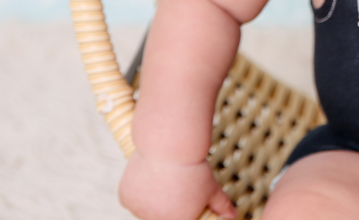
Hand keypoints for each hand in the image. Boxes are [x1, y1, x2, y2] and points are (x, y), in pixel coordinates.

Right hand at [119, 151, 235, 219]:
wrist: (169, 146)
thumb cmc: (194, 168)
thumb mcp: (211, 188)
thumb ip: (221, 205)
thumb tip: (233, 216)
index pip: (180, 219)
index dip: (183, 209)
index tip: (184, 194)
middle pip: (161, 215)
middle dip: (167, 204)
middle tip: (174, 183)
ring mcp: (138, 211)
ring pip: (145, 208)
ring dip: (152, 197)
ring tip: (163, 177)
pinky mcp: (125, 198)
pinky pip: (132, 199)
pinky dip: (138, 190)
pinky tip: (149, 176)